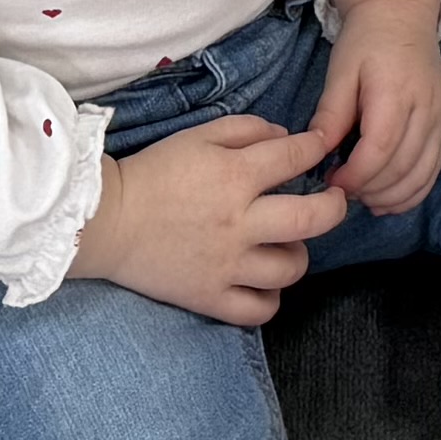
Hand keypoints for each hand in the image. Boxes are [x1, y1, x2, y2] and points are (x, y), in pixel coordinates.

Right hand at [72, 111, 349, 325]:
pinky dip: (270, 297)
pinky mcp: (211, 297)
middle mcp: (240, 222)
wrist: (106, 221)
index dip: (316, 148)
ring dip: (297, 254)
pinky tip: (263, 280)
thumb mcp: (198, 135)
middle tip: (332, 201)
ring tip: (284, 244)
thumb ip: (245, 129)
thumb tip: (286, 136)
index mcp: (235, 176)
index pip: (296, 158)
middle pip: (313, 219)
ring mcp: (228, 265)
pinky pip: (260, 310)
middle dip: (334, 206)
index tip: (320, 149)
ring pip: (291, 269)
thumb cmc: (153, 172)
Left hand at [308, 0, 440, 214]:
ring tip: (363, 199)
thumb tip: (316, 153)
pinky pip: (434, 170)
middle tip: (342, 193)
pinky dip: (413, 191)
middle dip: (370, 190)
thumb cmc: (366, 39)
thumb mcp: (340, 70)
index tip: (330, 181)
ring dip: (392, 197)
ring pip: (422, 175)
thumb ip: (331, 114)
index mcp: (396, 92)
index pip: (380, 149)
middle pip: (402, 168)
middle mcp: (426, 108)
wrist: (402, 13)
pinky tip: (388, 198)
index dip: (355, 176)